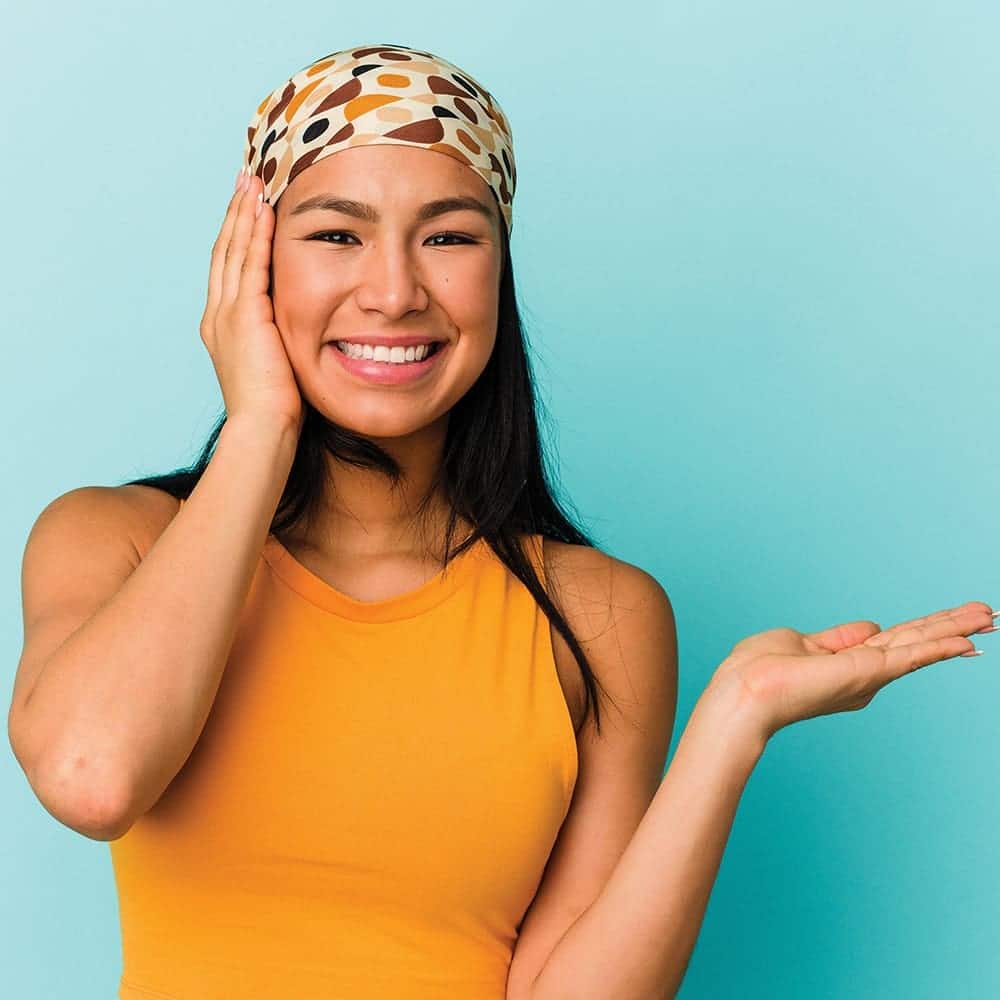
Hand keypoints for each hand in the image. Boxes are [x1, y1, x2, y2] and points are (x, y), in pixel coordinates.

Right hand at [200, 170, 304, 436]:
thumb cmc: (278, 411)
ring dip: (243, 214)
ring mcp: (227, 315)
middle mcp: (218, 315)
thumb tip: (309, 330)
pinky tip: (264, 210)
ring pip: (232, 250)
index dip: (237, 236)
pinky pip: (250, 265)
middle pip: (224, 251)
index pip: (229, 269)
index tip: (247, 207)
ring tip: (251, 181)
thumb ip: (283, 340)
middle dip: (235, 214)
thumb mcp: (278, 366)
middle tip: (244, 179)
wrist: (265, 430)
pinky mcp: (244, 317)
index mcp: (224, 327)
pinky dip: (255, 235)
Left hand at [706, 601, 995, 743]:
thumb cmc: (758, 670)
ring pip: (921, 644)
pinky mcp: (869, 672)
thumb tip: (870, 628)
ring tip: (990, 617)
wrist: (745, 692)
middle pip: (915, 641)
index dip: (922, 629)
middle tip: (989, 615)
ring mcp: (868, 674)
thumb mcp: (801, 642)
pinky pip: (913, 655)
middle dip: (952, 626)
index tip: (952, 621)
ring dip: (957, 629)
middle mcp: (864, 674)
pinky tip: (967, 640)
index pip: (893, 640)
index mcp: (847, 664)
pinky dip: (941, 646)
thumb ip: (839, 637)